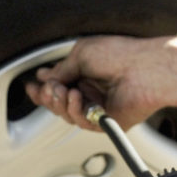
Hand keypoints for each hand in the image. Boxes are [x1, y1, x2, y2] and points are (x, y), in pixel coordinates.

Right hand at [24, 35, 167, 129]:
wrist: (144, 69)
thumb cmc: (120, 55)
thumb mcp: (81, 54)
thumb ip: (62, 69)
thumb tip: (48, 78)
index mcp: (87, 71)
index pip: (60, 84)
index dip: (44, 87)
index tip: (33, 86)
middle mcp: (92, 89)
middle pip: (59, 102)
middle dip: (48, 97)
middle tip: (47, 90)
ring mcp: (99, 106)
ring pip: (68, 115)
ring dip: (60, 103)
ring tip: (63, 92)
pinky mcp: (107, 121)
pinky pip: (83, 123)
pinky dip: (76, 111)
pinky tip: (76, 98)